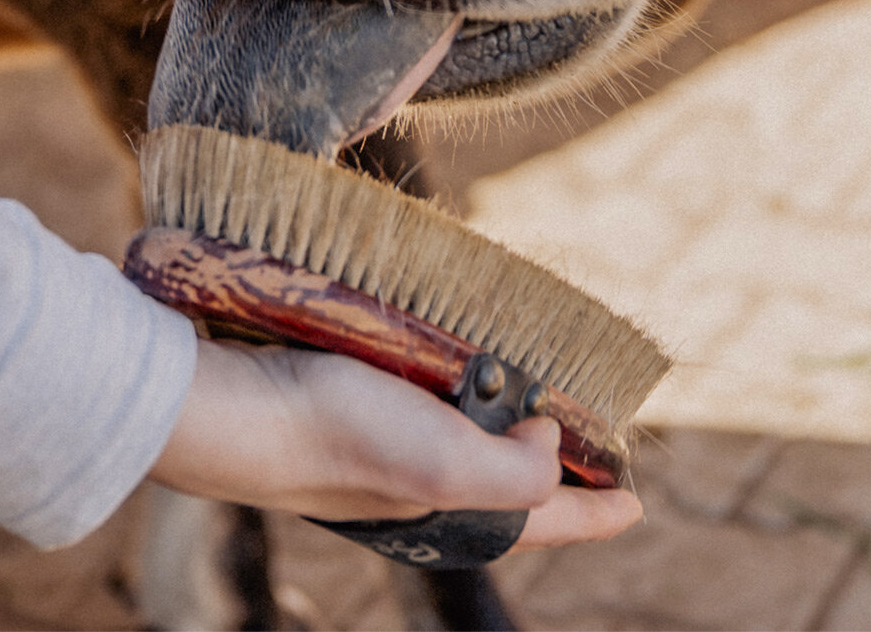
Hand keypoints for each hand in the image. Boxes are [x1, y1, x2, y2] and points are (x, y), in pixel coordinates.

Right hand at [149, 339, 642, 550]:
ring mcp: (386, 447)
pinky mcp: (353, 406)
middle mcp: (425, 484)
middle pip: (506, 481)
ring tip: (527, 383)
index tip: (637, 503)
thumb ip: (509, 471)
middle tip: (585, 433)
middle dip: (547, 464)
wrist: (233, 407)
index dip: (595, 511)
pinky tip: (444, 354)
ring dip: (498, 415)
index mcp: (453, 506)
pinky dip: (447, 382)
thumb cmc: (333, 437)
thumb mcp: (438, 462)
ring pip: (464, 440)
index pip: (545, 516)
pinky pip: (420, 401)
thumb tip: (554, 451)